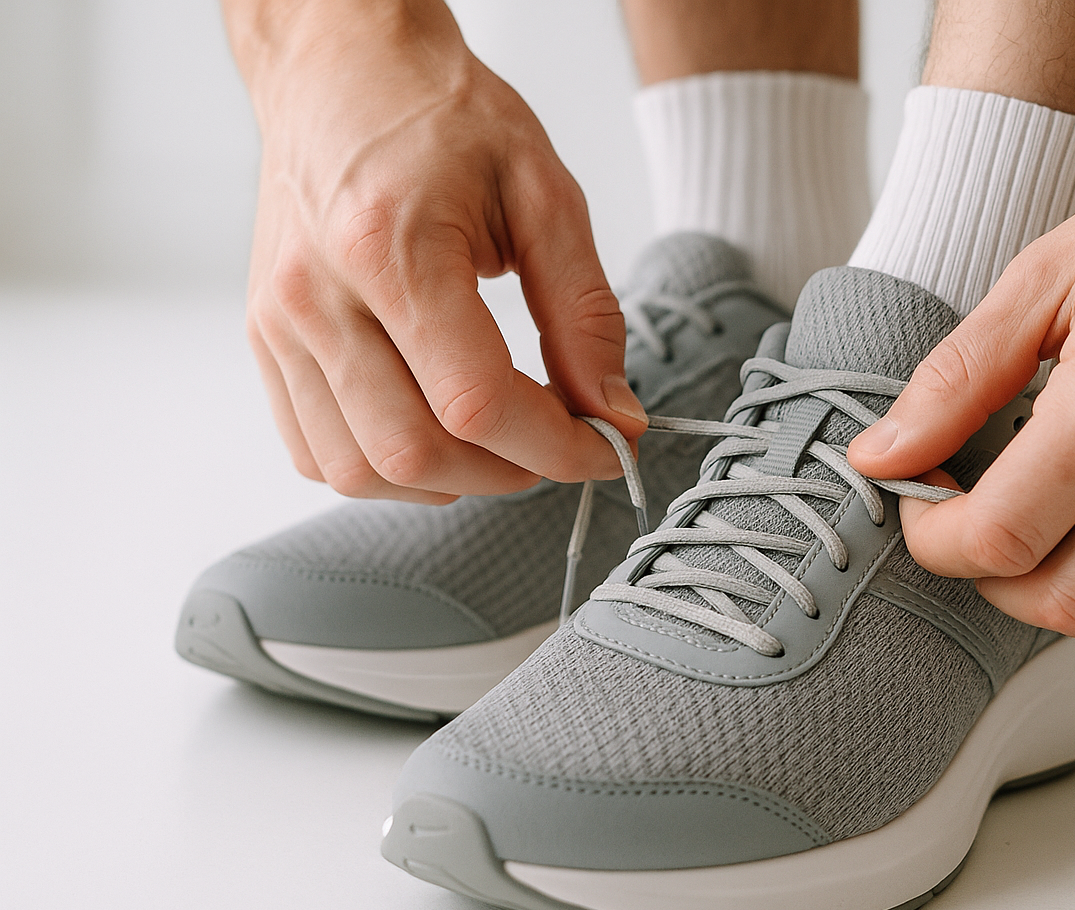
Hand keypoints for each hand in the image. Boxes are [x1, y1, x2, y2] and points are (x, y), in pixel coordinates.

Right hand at [232, 0, 643, 501]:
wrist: (341, 68)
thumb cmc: (439, 114)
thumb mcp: (543, 192)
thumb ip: (584, 312)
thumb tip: (613, 412)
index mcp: (388, 248)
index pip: (475, 402)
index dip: (555, 446)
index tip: (604, 446)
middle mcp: (315, 295)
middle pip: (413, 452)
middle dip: (507, 471)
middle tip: (557, 443)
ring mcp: (278, 323)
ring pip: (359, 470)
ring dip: (448, 480)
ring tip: (500, 441)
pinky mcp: (265, 340)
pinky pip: (316, 453)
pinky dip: (385, 468)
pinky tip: (435, 432)